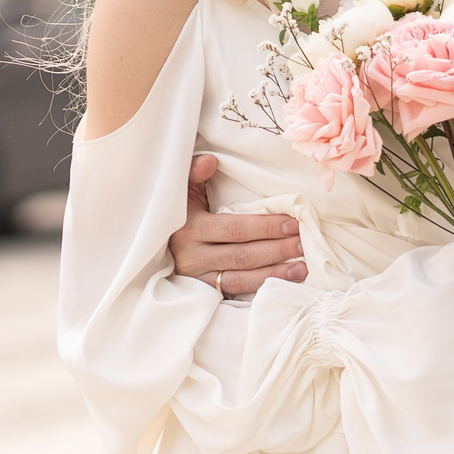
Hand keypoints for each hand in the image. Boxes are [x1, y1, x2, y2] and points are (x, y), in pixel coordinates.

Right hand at [166, 155, 307, 295]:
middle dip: (277, 250)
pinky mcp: (202, 292)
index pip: (235, 229)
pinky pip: (234, 292)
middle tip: (302, 243)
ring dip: (274, 273)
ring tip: (302, 267)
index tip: (292, 223)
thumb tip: (211, 161)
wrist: (151, 244)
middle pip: (243, 256)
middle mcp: (192, 256)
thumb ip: (194, 172)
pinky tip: (282, 282)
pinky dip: (260, 288)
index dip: (265, 228)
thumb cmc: (176, 213)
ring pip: (241, 278)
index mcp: (190, 227)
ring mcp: (197, 277)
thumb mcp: (180, 190)